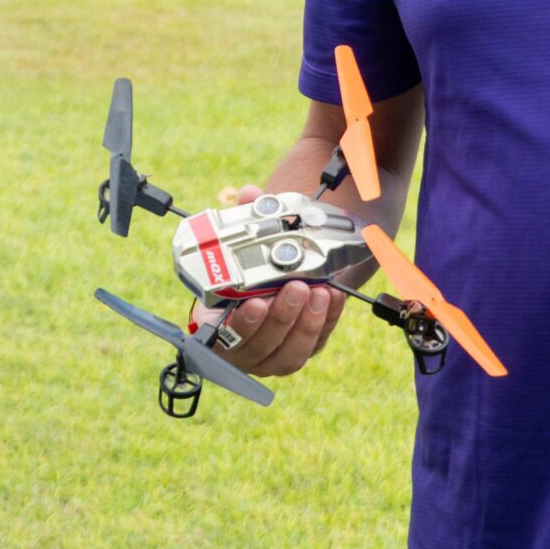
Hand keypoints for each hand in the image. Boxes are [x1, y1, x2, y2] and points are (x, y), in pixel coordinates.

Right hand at [205, 184, 347, 376]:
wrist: (269, 282)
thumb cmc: (245, 266)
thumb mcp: (241, 242)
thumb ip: (244, 218)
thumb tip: (249, 193)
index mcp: (216, 325)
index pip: (223, 335)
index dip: (241, 324)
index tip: (255, 302)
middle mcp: (242, 348)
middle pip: (261, 345)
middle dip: (281, 316)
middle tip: (297, 287)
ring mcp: (271, 355)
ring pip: (289, 354)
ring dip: (306, 323)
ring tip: (319, 292)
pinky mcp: (298, 352)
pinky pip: (314, 345)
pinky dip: (326, 322)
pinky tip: (332, 296)